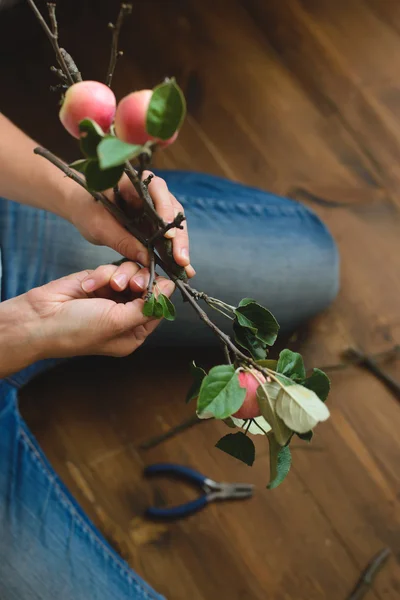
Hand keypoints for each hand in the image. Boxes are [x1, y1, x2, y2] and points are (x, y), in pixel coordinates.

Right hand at [0, 261, 173, 376]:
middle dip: (140, 282)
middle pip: (148, 288)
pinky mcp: (99, 281)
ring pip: (131, 274)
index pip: (158, 309)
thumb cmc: (78, 329)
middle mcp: (125, 315)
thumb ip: (147, 306)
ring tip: (107, 284)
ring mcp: (112, 296)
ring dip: (119, 276)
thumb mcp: (118, 322)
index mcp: (133, 333)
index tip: (157, 282)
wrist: (40, 318)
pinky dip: (102, 274)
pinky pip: (112, 268)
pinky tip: (88, 285)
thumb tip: (170, 289)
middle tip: (130, 284)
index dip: (160, 294)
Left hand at [69, 170, 194, 276]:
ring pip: (174, 225)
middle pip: (172, 210)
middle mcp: (151, 193)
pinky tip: (181, 268)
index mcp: (135, 182)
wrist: (80, 208)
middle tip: (181, 259)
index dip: (165, 211)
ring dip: (179, 246)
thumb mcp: (99, 226)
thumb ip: (122, 240)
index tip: (168, 234)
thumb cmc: (86, 209)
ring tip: (184, 267)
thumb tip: (146, 259)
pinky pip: (167, 237)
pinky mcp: (154, 225)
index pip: (157, 190)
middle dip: (178, 236)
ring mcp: (155, 210)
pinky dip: (172, 252)